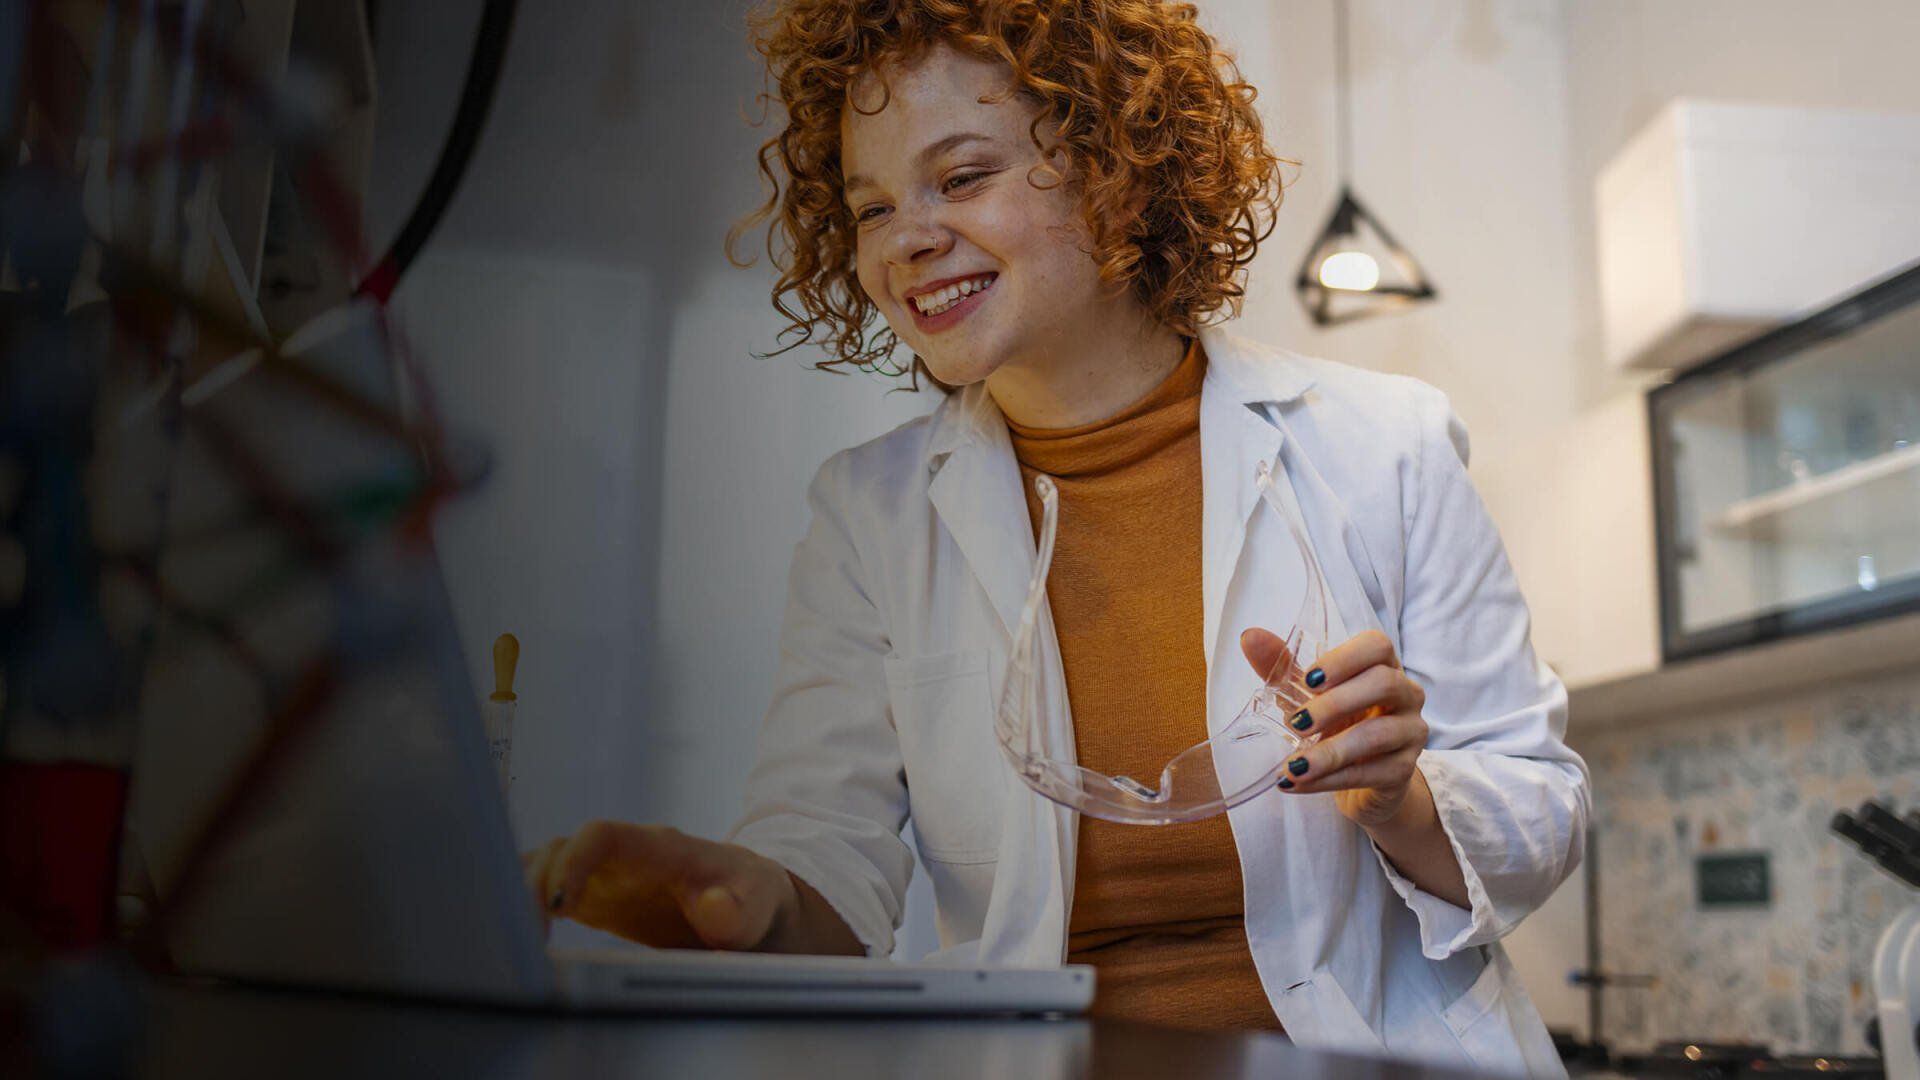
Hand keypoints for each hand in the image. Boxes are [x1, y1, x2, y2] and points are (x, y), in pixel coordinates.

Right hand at [521, 823, 801, 949]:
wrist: (752, 909)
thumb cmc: (754, 900)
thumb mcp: (757, 905)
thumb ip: (737, 908)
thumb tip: (710, 904)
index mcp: (662, 849)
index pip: (603, 836)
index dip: (572, 862)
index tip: (559, 905)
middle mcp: (625, 856)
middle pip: (560, 849)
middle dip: (534, 883)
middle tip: (532, 933)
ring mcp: (606, 875)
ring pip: (546, 865)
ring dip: (523, 894)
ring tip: (522, 939)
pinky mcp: (595, 899)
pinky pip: (547, 888)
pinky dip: (525, 903)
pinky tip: (518, 934)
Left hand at [1240, 627, 1428, 827]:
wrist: (1362, 780)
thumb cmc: (1337, 724)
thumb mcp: (1305, 695)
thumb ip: (1280, 667)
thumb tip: (1250, 638)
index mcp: (1382, 666)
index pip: (1377, 645)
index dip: (1345, 659)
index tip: (1310, 679)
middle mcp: (1406, 694)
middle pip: (1383, 683)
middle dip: (1336, 704)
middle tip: (1297, 723)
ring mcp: (1411, 732)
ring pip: (1379, 734)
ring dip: (1330, 751)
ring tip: (1294, 766)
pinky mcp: (1404, 770)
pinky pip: (1372, 772)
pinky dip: (1332, 779)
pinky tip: (1301, 783)